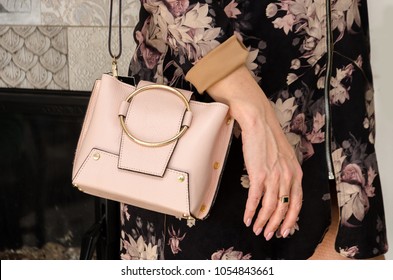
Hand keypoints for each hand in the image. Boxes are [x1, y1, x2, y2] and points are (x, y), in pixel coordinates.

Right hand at [207, 66, 302, 239]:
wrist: (258, 119)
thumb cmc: (269, 136)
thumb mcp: (284, 156)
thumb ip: (286, 172)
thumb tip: (281, 188)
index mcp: (296, 173)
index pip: (298, 203)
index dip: (292, 220)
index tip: (286, 230)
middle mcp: (288, 177)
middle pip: (284, 209)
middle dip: (276, 226)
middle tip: (269, 235)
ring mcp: (274, 176)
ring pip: (270, 207)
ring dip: (263, 222)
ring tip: (257, 230)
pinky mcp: (258, 173)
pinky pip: (255, 199)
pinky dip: (251, 212)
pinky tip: (247, 219)